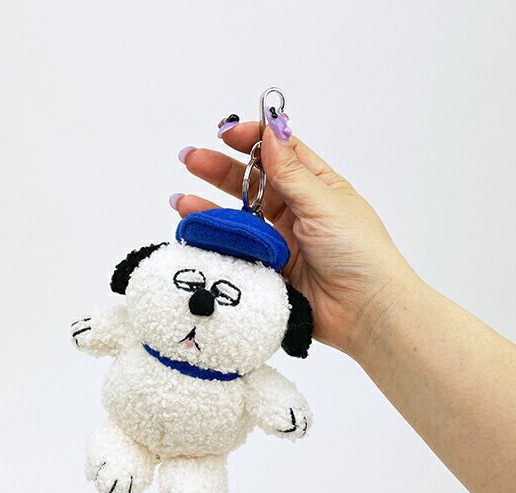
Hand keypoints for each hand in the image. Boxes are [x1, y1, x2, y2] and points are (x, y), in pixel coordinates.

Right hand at [174, 123, 416, 353]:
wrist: (364, 311)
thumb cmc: (358, 252)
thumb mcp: (324, 204)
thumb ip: (291, 172)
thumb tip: (272, 131)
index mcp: (316, 187)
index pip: (280, 153)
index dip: (252, 140)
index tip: (226, 133)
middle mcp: (296, 210)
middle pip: (251, 183)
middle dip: (220, 170)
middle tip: (190, 159)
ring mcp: (280, 240)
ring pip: (239, 217)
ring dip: (209, 207)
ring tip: (179, 201)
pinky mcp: (269, 267)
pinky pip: (238, 249)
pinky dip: (216, 240)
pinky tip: (195, 232)